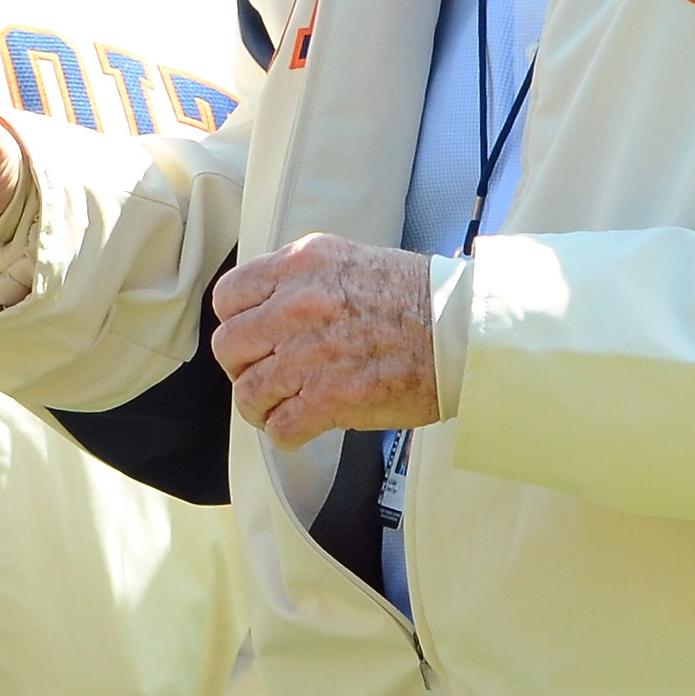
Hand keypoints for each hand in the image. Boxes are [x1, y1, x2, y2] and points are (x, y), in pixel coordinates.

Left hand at [209, 234, 437, 444]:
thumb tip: (268, 308)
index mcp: (301, 264)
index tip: (252, 338)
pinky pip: (279, 426)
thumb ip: (304, 280)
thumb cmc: (419, 300)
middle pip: (229, 346)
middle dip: (243, 366)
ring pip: (247, 391)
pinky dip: (285, 434)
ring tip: (281, 408)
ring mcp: (309, 353)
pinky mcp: (329, 397)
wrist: (465, 332)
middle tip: (267, 375)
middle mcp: (297, 304)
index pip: (229, 295)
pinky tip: (301, 429)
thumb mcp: (351, 261)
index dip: (237, 322)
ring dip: (261, 406)